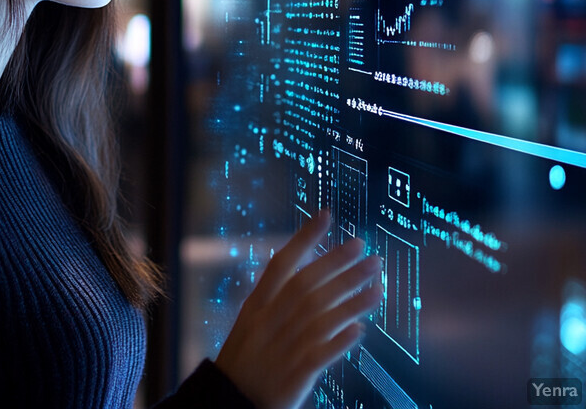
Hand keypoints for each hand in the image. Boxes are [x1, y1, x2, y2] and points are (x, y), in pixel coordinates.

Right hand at [214, 211, 382, 408]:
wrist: (227, 403)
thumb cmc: (242, 362)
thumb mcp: (249, 324)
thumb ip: (274, 302)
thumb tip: (308, 281)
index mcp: (256, 306)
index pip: (281, 263)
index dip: (304, 238)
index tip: (327, 216)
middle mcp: (269, 321)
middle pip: (307, 285)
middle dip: (338, 263)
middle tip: (365, 247)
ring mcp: (282, 347)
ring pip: (321, 316)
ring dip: (352, 298)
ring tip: (378, 283)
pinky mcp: (294, 376)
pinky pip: (321, 354)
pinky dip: (340, 340)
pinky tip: (361, 328)